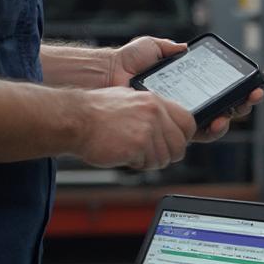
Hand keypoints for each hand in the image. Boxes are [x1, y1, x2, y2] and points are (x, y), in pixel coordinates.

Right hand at [73, 87, 194, 170]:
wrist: (74, 120)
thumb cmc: (95, 112)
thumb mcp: (129, 99)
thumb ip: (151, 111)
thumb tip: (168, 126)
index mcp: (154, 101)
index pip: (188, 121)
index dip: (184, 137)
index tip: (176, 142)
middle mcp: (154, 113)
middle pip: (180, 145)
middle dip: (168, 154)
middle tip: (151, 154)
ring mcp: (147, 130)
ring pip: (164, 158)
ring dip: (149, 161)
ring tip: (131, 152)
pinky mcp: (138, 146)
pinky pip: (148, 164)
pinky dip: (137, 164)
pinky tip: (124, 154)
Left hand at [105, 34, 263, 143]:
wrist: (108, 76)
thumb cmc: (127, 63)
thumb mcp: (152, 47)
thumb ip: (169, 47)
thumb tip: (185, 47)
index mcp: (188, 85)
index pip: (219, 89)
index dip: (238, 88)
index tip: (250, 83)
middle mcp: (188, 103)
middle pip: (224, 108)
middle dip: (243, 103)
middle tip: (251, 96)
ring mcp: (181, 118)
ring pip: (215, 124)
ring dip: (230, 118)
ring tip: (232, 111)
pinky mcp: (172, 129)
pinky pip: (196, 134)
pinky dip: (211, 129)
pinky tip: (216, 121)